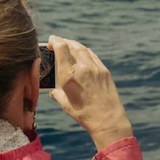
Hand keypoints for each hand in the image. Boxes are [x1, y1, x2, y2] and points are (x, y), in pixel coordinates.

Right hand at [47, 35, 132, 150]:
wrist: (108, 120)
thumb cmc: (84, 114)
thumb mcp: (65, 104)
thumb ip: (57, 93)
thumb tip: (53, 90)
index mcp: (70, 75)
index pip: (62, 48)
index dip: (55, 41)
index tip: (51, 40)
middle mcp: (83, 68)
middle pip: (72, 45)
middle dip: (63, 42)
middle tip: (57, 42)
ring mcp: (96, 68)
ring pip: (83, 49)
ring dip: (74, 45)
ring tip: (68, 46)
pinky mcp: (105, 71)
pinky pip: (93, 56)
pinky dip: (85, 52)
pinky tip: (82, 54)